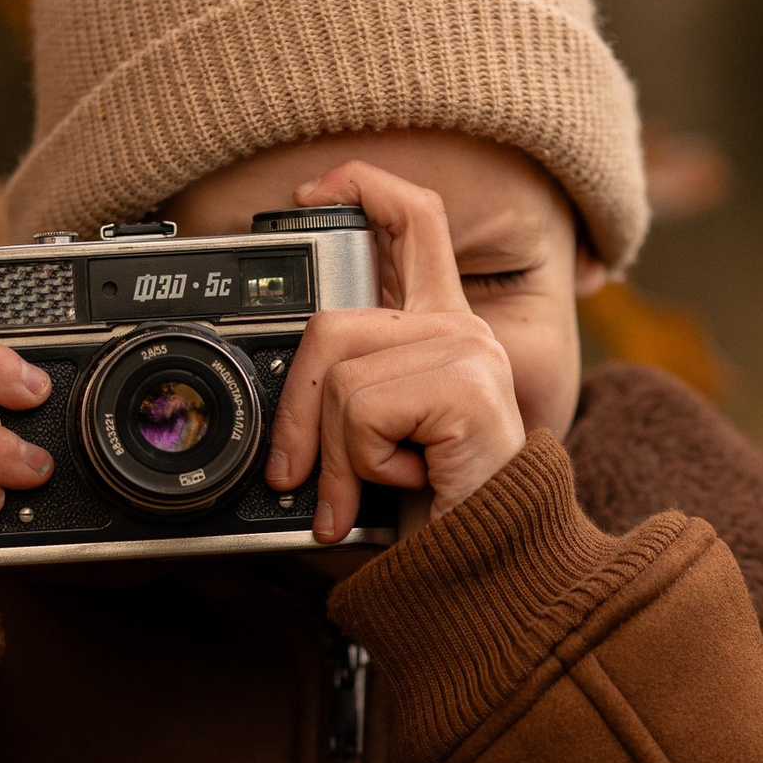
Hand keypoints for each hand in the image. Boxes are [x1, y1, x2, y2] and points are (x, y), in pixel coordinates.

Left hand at [263, 164, 527, 541]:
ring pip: (341, 380)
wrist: (488, 575)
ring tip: (375, 488)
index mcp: (443, 329)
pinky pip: (364, 410)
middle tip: (298, 476)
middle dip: (297, 413)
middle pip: (334, 324)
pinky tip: (411, 481)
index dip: (362, 187)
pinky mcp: (466, 386)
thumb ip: (340, 397)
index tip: (311, 193)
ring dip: (338, 457)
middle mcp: (463, 330)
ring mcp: (469, 353)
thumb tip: (274, 393)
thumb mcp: (373, 445)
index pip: (416, 220)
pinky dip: (365, 465)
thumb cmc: (434, 518)